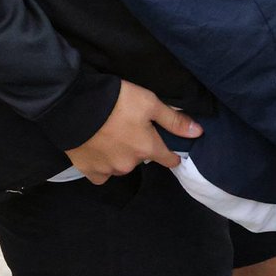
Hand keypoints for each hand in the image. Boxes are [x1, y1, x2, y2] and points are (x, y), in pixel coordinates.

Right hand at [65, 80, 201, 185]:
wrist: (77, 107)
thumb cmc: (117, 101)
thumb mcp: (149, 103)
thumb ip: (173, 120)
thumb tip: (198, 133)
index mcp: (147, 148)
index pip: (168, 159)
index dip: (171, 153)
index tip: (170, 147)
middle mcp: (130, 164)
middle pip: (142, 159)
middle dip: (139, 147)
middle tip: (129, 127)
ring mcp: (109, 170)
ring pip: (121, 165)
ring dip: (121, 155)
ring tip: (111, 134)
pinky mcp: (89, 172)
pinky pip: (102, 173)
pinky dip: (102, 164)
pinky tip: (98, 148)